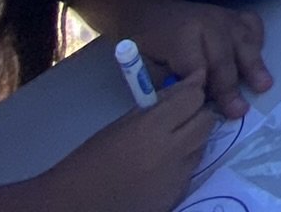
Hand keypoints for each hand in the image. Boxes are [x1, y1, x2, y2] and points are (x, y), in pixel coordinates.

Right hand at [29, 74, 213, 211]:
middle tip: (179, 118)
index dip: (191, 93)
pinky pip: (190, 172)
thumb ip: (159, 103)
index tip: (185, 94)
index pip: (194, 98)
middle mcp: (170, 152)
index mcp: (151, 128)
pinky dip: (182, 165)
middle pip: (206, 122)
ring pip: (202, 147)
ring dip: (191, 141)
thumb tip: (192, 81)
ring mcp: (175, 177)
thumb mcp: (122, 123)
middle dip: (197, 115)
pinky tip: (160, 168)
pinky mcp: (175, 196)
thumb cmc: (90, 159)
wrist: (73, 205)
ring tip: (166, 144)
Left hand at [117, 0, 269, 121]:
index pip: (197, 66)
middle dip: (230, 86)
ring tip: (263, 86)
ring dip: (254, 66)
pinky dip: (258, 42)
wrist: (154, 12)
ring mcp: (225, 17)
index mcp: (181, 35)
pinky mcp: (236, 16)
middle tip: (239, 111)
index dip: (204, 89)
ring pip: (243, 42)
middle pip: (223, 58)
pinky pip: (253, 27)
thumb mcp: (144, 66)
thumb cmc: (148, 44)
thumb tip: (188, 101)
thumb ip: (165, 83)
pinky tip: (258, 59)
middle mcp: (207, 22)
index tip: (210, 109)